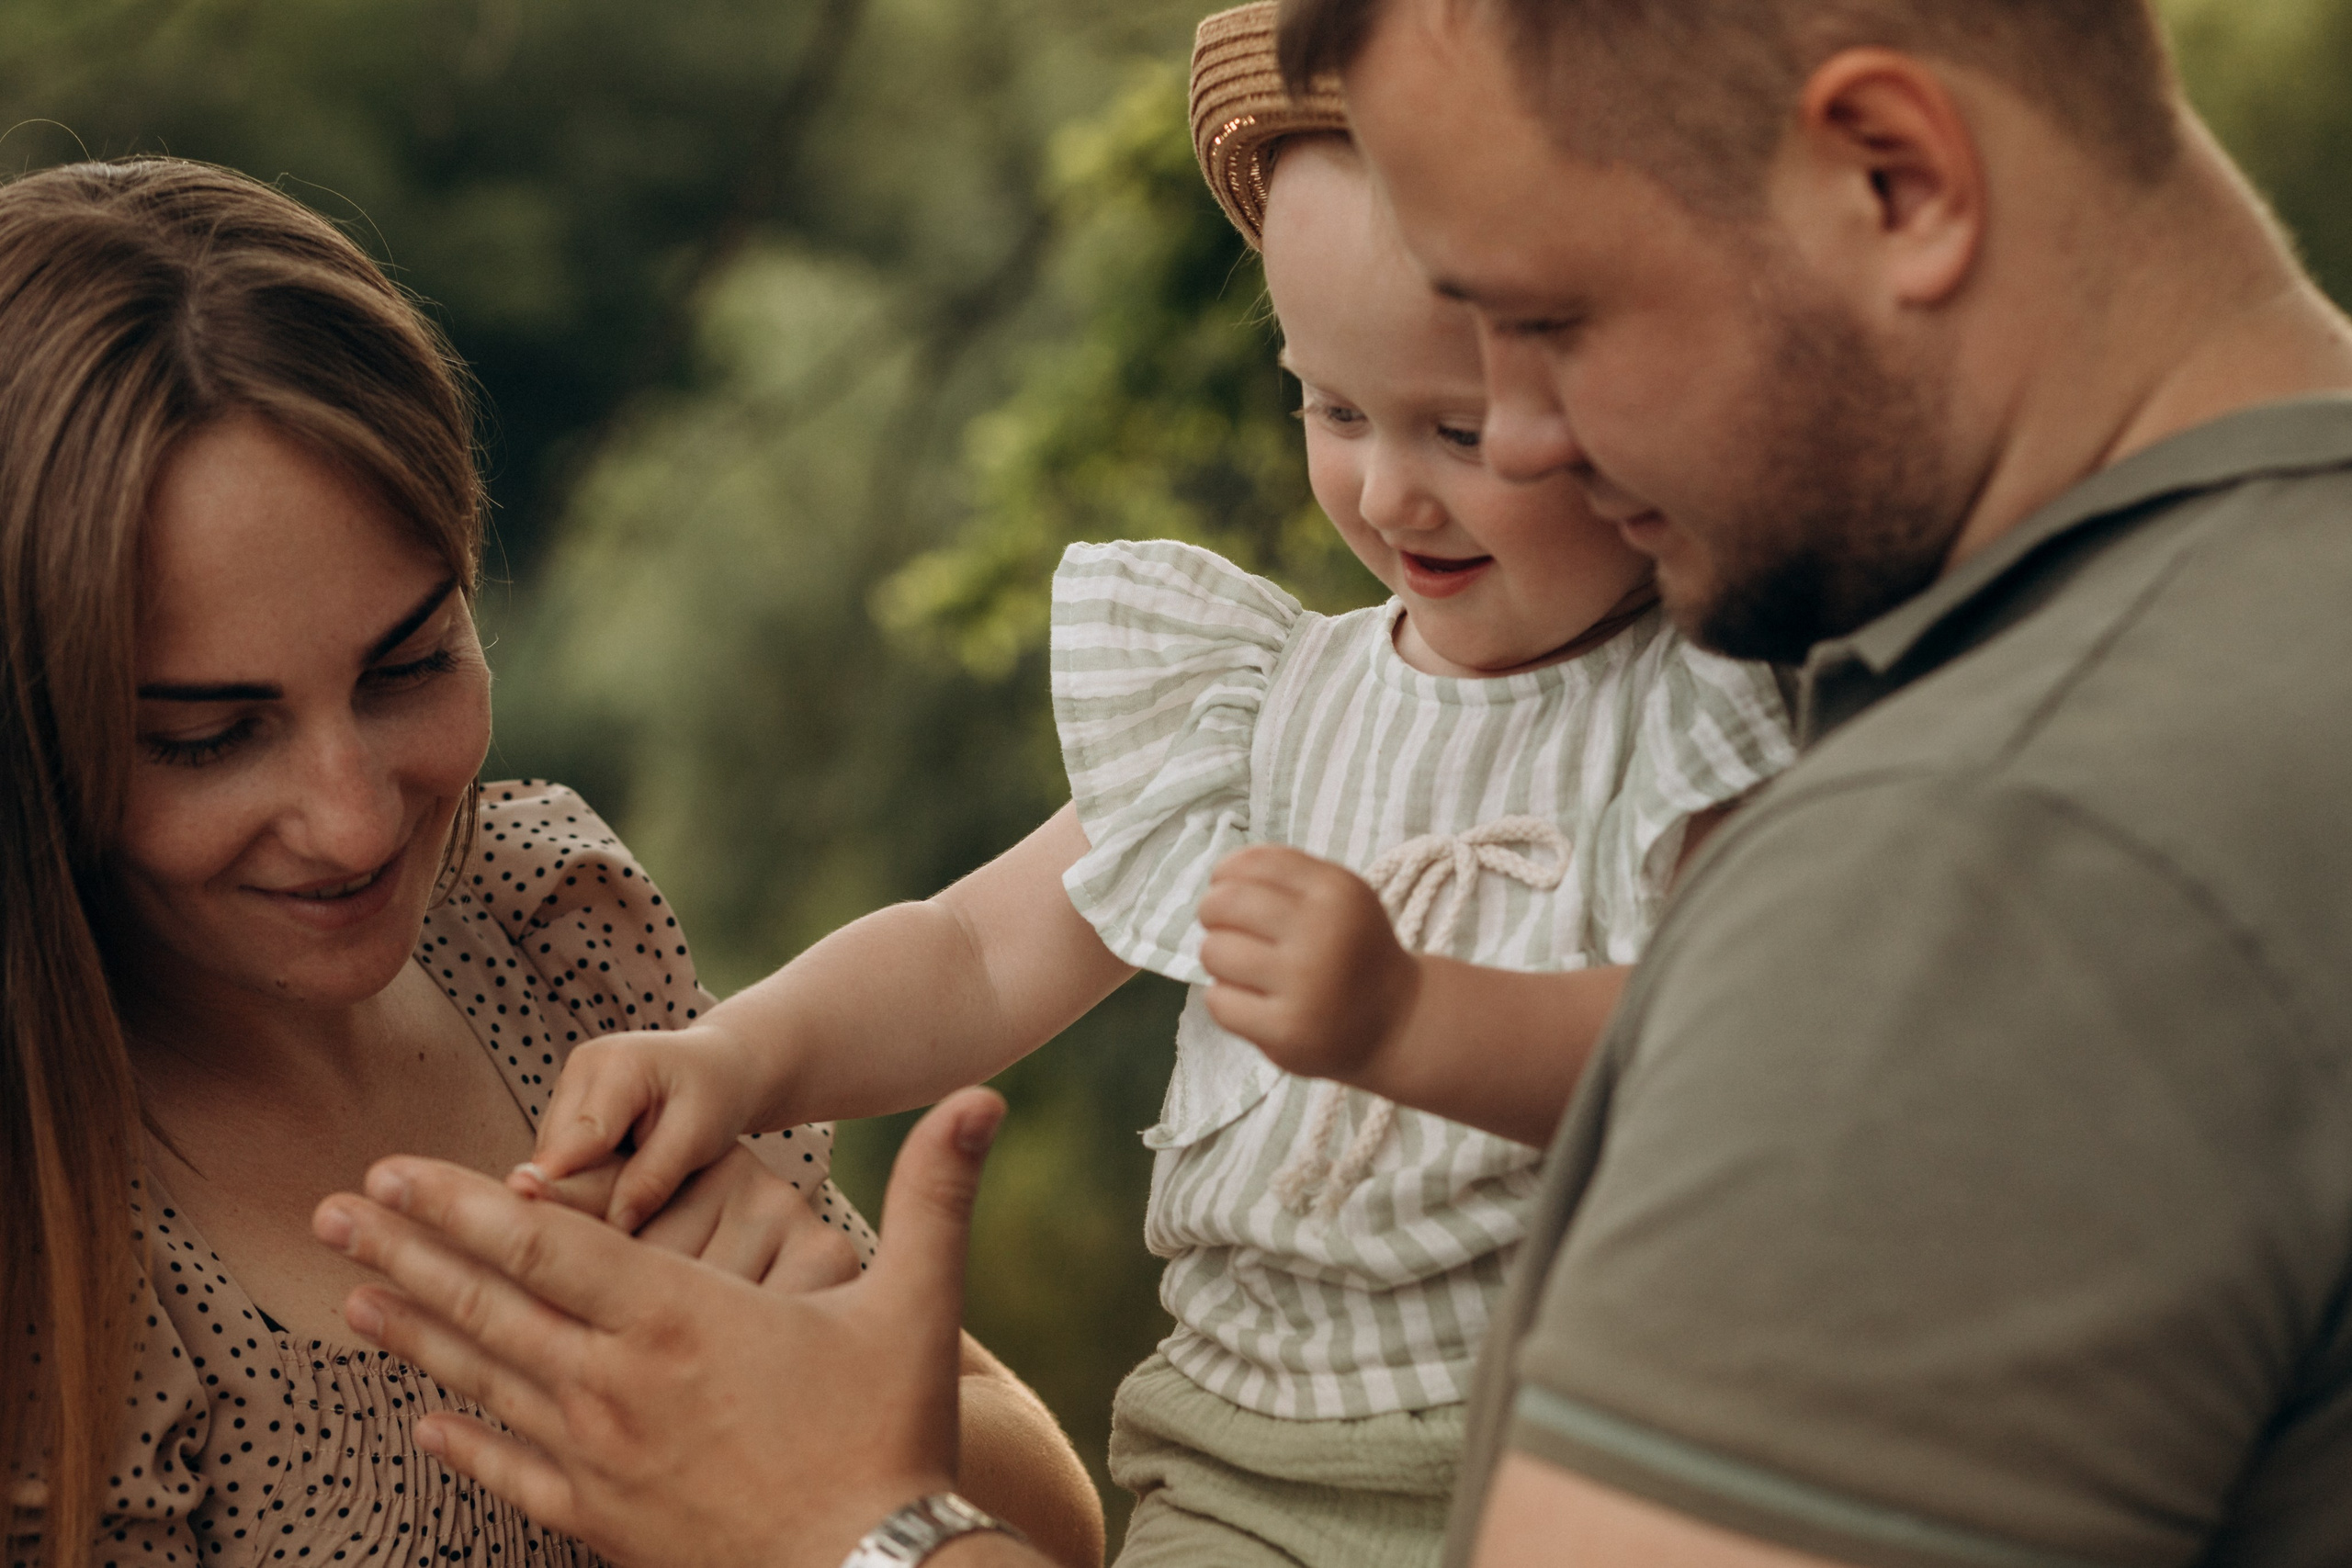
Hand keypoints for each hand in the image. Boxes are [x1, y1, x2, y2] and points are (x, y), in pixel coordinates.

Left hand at [310, 1089, 1021, 1567]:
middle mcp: (620, 1387)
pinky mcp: (608, 1524)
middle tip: (332, 1212)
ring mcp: (604, 1462)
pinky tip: (422, 1427)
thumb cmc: (895, 1436)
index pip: (545, 1247)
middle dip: (406, 1253)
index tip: (392, 1170)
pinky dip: (463, 1445)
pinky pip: (514, 1477)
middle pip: (490, 1307)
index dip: (461, 1205)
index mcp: (681, 1320)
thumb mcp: (918, 1302)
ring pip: (487, 1383)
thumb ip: (936, 1190)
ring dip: (414, 1336)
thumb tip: (986, 1095)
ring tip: (351, 1296)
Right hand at [524, 1021, 768, 1232]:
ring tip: (620, 1209)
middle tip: (608, 1239)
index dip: (566, 1189)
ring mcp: (569, 1085)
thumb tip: (612, 1226)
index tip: (554, 1234)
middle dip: (577, 1195)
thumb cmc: (717, 1097)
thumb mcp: (698, 1136)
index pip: (581, 1140)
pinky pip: (561, 1158)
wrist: (721, 1067)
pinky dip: (582, 1178)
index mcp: (616, 1065)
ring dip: (578, 1189)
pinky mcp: (567, 1106)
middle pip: (557, 1153)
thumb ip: (653, 1178)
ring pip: (554, 1159)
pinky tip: (613, 1190)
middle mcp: (581, 1069)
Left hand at [1196, 844, 1420, 1081]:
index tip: (1229, 892)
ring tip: (1243, 969)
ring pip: (1215, 952)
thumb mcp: (1339, 898)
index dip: (1225, 875)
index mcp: (1336, 891)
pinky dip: (1225, 1000)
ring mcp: (1305, 984)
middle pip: (1224, 903)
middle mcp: (1323, 932)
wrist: (1397, 1022)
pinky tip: (1251, 1001)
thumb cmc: (1352, 951)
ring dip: (1218, 959)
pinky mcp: (1286, 1030)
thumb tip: (1220, 875)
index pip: (1252, 863)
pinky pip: (1218, 1001)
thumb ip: (1286, 878)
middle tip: (1228, 931)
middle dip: (1213, 914)